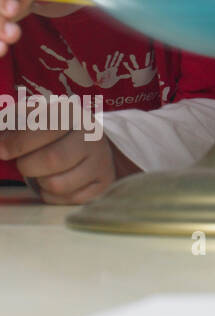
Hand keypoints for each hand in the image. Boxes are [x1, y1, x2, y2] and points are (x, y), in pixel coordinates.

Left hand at [0, 100, 138, 203]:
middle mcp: (92, 136)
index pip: (45, 128)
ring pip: (57, 184)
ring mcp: (101, 161)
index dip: (18, 142)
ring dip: (41, 182)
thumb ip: (12, 124)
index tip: (1, 150)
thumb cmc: (52, 133)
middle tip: (26, 163)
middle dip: (28, 165)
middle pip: (52, 159)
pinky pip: (68, 200)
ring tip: (44, 172)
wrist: (90, 143)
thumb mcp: (34, 119)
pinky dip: (55, 196)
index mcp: (73, 114)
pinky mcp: (104, 184)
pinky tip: (58, 181)